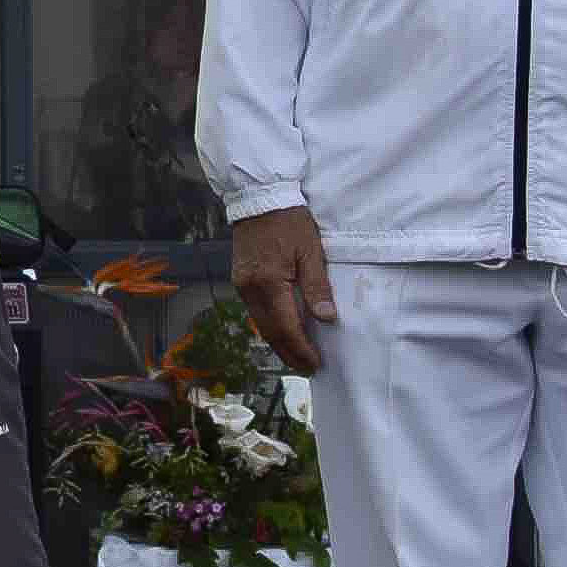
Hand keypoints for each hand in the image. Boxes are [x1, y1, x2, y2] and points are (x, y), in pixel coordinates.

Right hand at [229, 203, 335, 373]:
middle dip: (289, 353)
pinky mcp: (241, 280)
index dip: (301, 348)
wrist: (259, 198)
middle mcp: (251, 288)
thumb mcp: (311, 250)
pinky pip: (255, 311)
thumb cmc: (290, 222)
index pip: (286, 326)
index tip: (316, 363)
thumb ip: (317, 286)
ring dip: (278, 343)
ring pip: (260, 324)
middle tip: (307, 369)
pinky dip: (270, 326)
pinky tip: (282, 331)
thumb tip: (326, 318)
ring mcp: (242, 285)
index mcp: (269, 282)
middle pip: (269, 331)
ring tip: (296, 356)